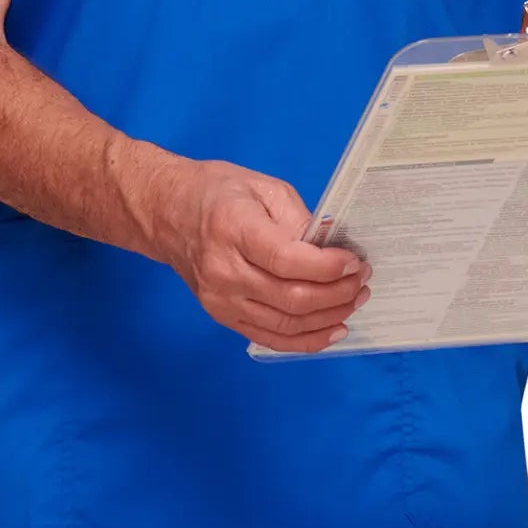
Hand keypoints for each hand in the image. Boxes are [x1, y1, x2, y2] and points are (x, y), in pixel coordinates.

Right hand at [155, 159, 371, 351]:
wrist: (166, 214)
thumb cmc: (215, 192)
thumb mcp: (261, 186)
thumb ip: (298, 218)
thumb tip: (332, 246)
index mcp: (233, 229)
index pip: (287, 260)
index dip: (328, 267)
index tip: (355, 262)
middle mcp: (224, 270)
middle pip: (291, 297)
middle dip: (337, 293)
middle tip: (362, 280)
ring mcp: (221, 299)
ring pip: (286, 323)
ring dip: (329, 317)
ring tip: (354, 301)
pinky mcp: (222, 316)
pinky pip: (270, 338)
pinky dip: (306, 340)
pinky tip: (332, 329)